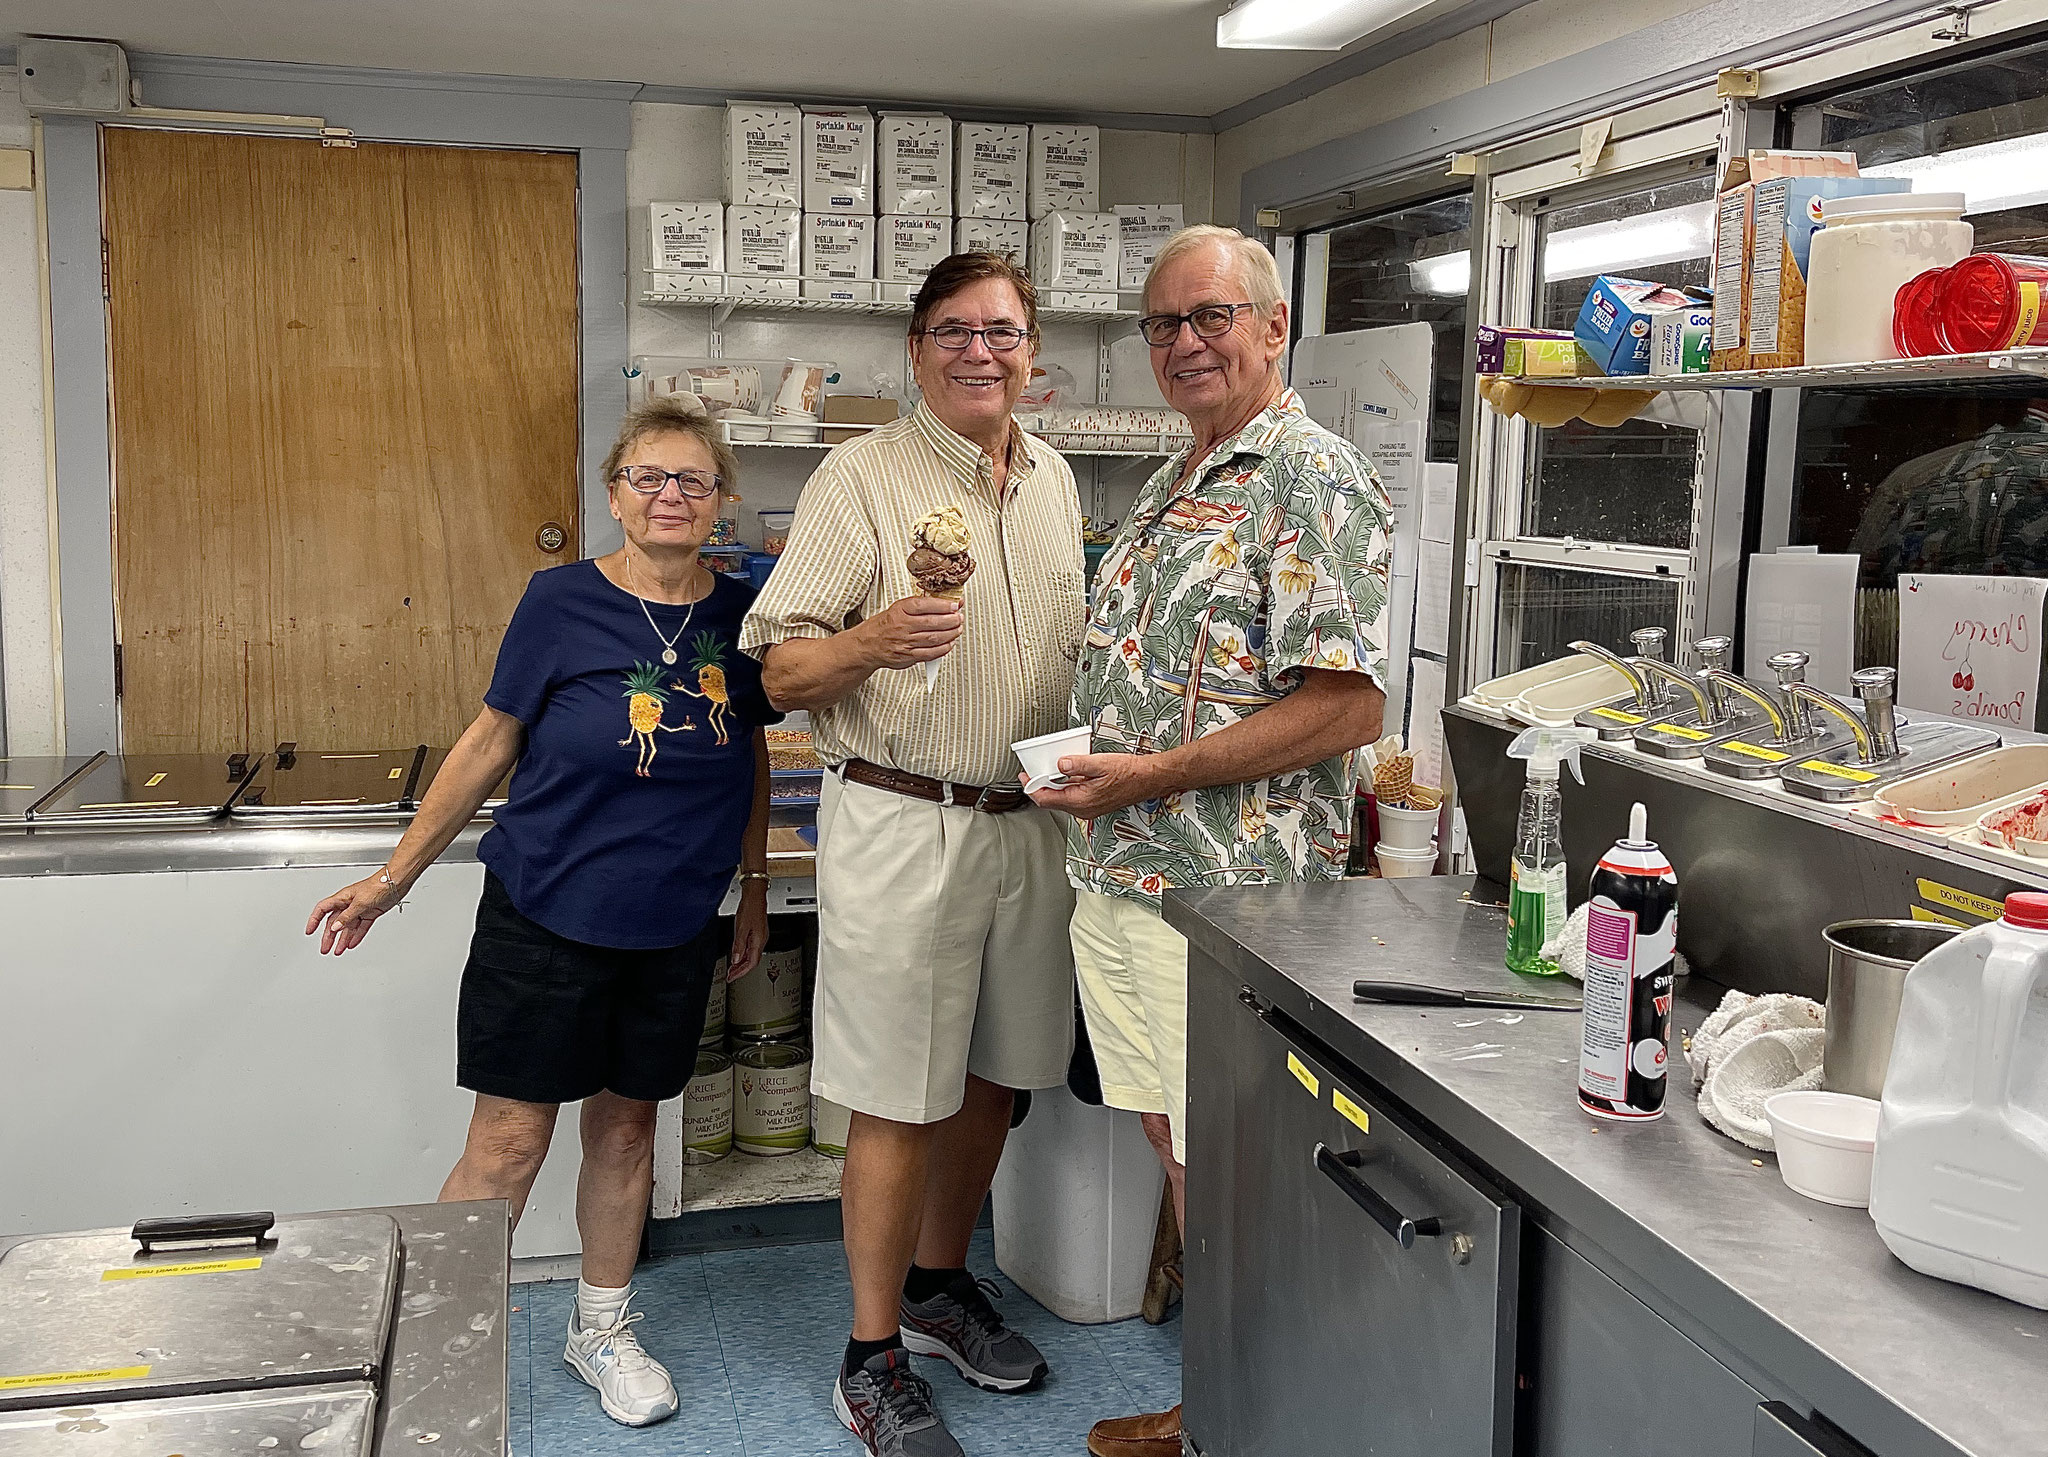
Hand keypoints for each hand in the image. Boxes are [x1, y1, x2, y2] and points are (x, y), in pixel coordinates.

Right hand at [305, 873, 406, 955]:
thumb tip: (335, 927)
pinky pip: (360, 927)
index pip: (323, 910)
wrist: (396, 883)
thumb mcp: (360, 903)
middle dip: (328, 936)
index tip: (310, 931)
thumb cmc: (378, 885)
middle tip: (325, 948)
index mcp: (342, 898)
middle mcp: (349, 904)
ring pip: (347, 927)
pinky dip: (356, 936)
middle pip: (334, 922)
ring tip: (337, 951)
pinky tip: (352, 943)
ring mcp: (360, 909)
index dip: (314, 920)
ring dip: (342, 940)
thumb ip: (347, 916)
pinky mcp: (370, 913)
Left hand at [729, 883, 768, 977]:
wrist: (755, 896)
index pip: (751, 963)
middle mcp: (761, 941)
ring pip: (752, 956)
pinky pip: (752, 949)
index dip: (741, 972)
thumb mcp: (740, 928)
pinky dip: (744, 955)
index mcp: (758, 941)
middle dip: (741, 970)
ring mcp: (760, 937)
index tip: (732, 977)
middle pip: (752, 962)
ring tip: (732, 968)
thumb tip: (735, 959)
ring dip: (742, 963)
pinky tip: (738, 955)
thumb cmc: (749, 908)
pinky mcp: (757, 933)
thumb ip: (738, 945)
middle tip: (730, 975)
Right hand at [859, 595, 962, 669]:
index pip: (924, 605)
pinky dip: (943, 648)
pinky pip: (930, 653)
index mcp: (899, 610)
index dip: (943, 605)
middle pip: (933, 623)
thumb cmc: (884, 625)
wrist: (868, 645)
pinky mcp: (908, 656)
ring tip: (958, 629)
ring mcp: (905, 642)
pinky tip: (949, 643)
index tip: (955, 604)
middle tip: (959, 618)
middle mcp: (902, 626)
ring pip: (934, 638)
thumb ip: (919, 607)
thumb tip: (945, 604)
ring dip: (951, 634)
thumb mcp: (897, 609)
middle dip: (951, 620)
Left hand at [1025, 751, 1165, 818]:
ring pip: (1062, 799)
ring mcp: (1089, 809)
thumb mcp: (1101, 764)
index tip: (1025, 776)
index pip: (1046, 799)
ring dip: (1054, 786)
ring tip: (1051, 770)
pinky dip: (1066, 786)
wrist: (1149, 779)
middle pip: (1052, 801)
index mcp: (1081, 801)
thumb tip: (1059, 764)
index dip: (1032, 787)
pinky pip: (1072, 797)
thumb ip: (1077, 765)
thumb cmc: (1130, 774)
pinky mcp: (1094, 804)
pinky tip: (1070, 774)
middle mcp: (1083, 809)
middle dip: (1040, 786)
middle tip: (1034, 771)